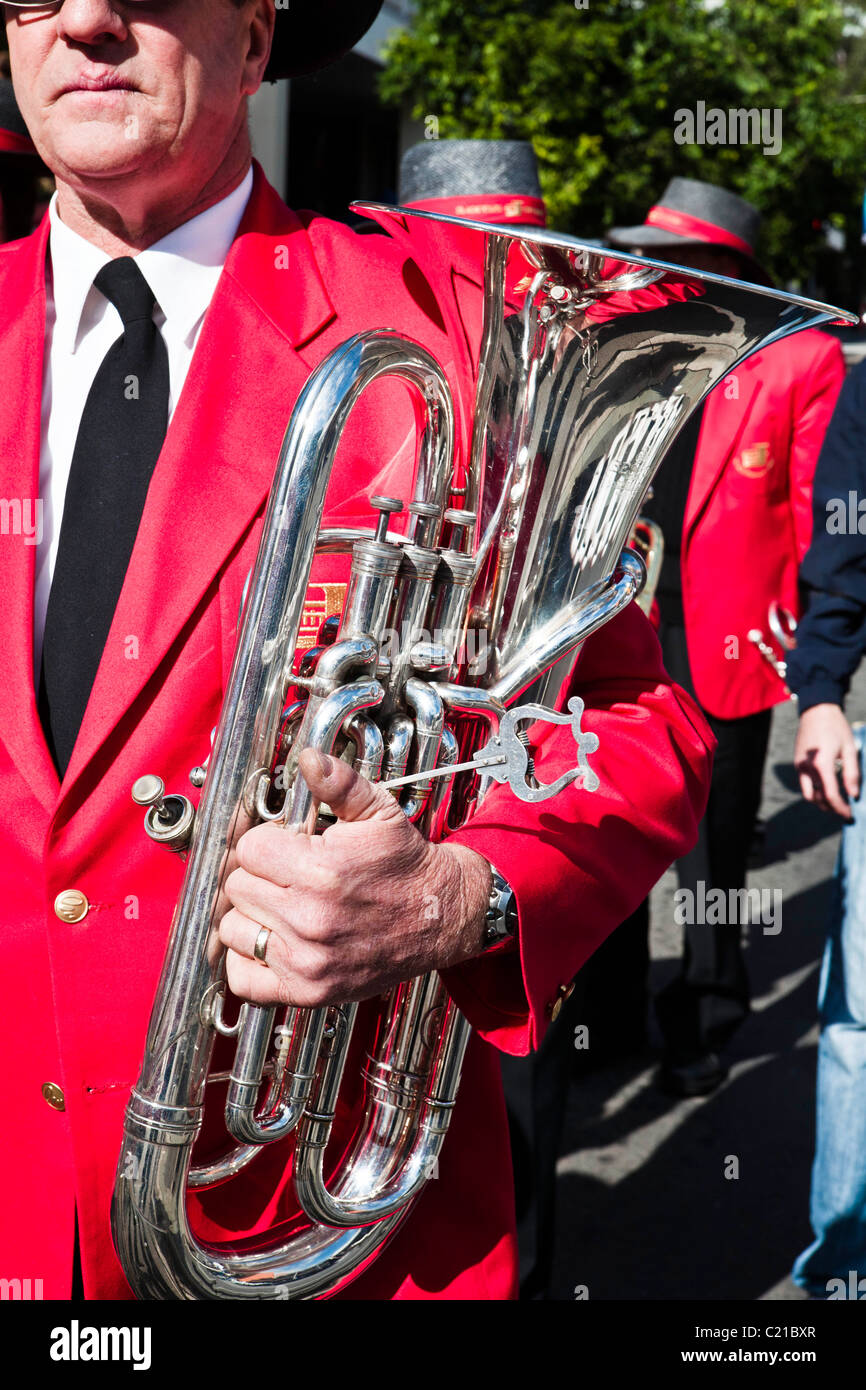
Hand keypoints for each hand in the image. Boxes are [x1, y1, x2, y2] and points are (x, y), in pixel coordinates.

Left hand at [218, 748, 491, 1006]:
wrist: (440, 917)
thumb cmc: (406, 866)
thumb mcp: (378, 813)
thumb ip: (338, 783)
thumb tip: (308, 759)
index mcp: (322, 869)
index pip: (249, 848)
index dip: (267, 843)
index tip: (286, 847)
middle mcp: (310, 918)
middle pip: (238, 887)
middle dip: (259, 876)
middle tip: (288, 876)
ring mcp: (306, 960)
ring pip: (233, 929)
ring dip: (251, 916)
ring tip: (283, 907)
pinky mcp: (307, 991)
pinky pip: (243, 978)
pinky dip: (249, 960)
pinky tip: (274, 941)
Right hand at [794, 702, 859, 818]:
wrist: (816, 711)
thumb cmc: (837, 728)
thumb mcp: (850, 749)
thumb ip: (852, 774)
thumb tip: (853, 795)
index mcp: (822, 764)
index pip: (831, 796)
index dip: (841, 809)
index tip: (850, 815)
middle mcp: (807, 768)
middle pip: (818, 799)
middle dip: (832, 808)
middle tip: (845, 811)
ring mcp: (800, 766)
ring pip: (809, 794)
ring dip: (822, 802)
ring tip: (837, 802)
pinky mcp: (797, 764)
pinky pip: (805, 784)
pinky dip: (815, 791)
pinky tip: (827, 788)